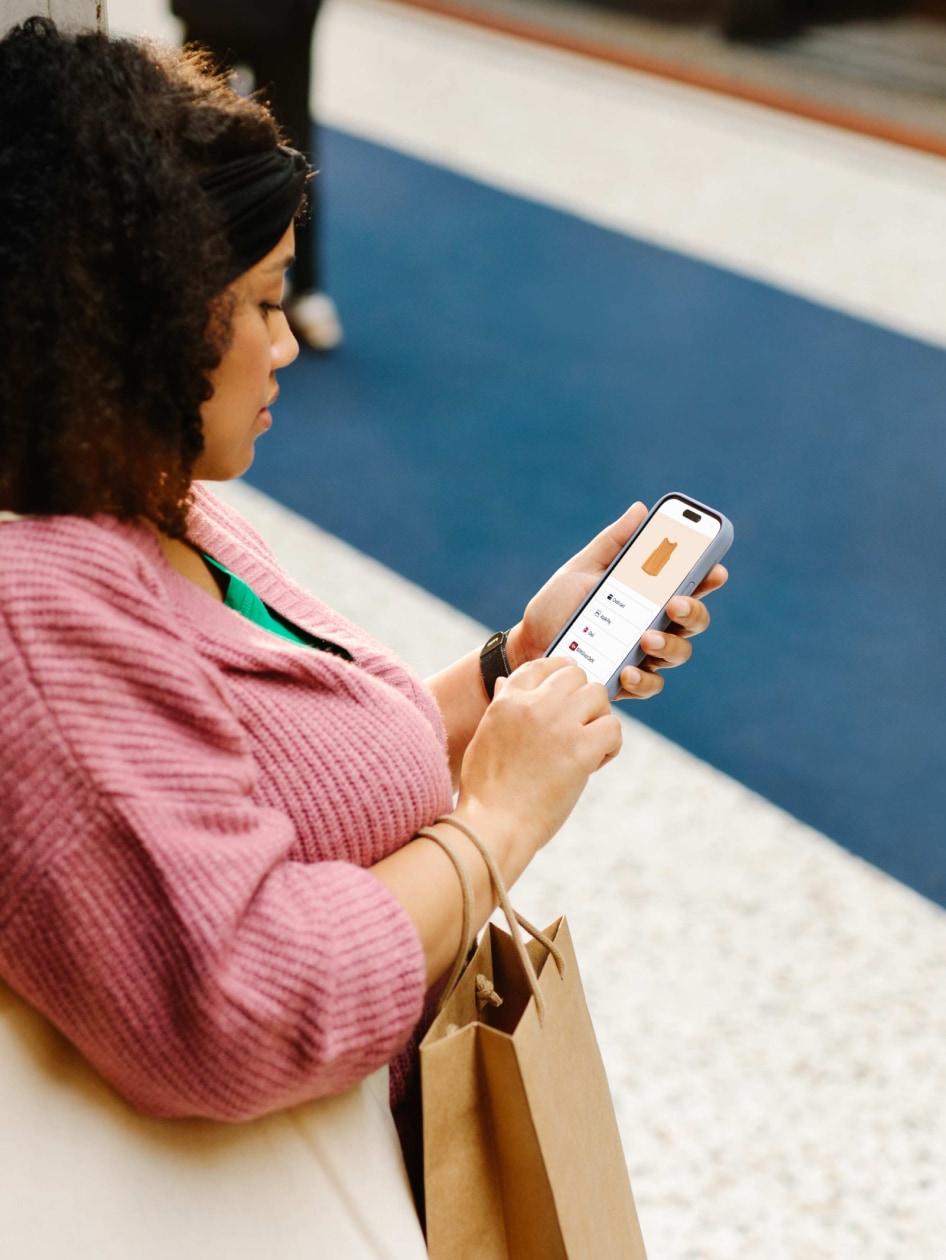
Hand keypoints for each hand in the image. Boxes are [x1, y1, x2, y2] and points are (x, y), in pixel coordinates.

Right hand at [457, 657, 620, 865]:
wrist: (493, 826)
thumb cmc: (486, 790)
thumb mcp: (485, 737)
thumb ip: (500, 707)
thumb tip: (503, 682)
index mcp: (508, 700)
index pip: (543, 665)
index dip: (560, 675)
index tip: (568, 694)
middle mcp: (534, 704)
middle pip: (576, 676)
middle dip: (582, 699)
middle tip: (578, 728)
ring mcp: (558, 725)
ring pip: (599, 696)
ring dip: (598, 719)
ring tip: (586, 747)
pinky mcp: (580, 750)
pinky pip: (613, 728)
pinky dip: (610, 746)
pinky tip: (594, 764)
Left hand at [507, 502, 727, 701]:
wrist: (528, 642)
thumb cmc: (559, 604)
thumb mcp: (582, 568)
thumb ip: (612, 543)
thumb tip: (639, 510)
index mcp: (649, 595)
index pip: (689, 585)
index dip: (708, 578)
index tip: (716, 570)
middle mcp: (655, 625)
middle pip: (694, 621)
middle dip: (692, 611)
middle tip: (674, 603)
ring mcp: (644, 655)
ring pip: (678, 653)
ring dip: (668, 644)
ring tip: (645, 637)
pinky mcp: (627, 682)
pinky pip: (649, 685)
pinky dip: (643, 679)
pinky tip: (628, 670)